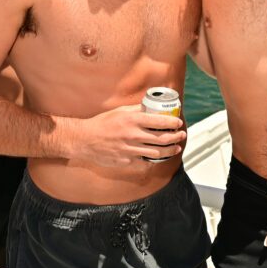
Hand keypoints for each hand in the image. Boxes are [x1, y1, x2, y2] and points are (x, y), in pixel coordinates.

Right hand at [70, 104, 185, 166]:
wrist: (84, 140)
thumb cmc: (102, 123)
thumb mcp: (120, 111)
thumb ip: (137, 109)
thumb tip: (152, 106)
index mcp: (132, 120)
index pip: (159, 121)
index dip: (173, 122)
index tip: (178, 122)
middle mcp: (133, 135)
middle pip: (162, 138)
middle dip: (176, 137)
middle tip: (182, 135)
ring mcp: (130, 150)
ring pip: (157, 152)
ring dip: (169, 150)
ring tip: (176, 147)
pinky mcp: (126, 161)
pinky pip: (144, 160)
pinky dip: (154, 158)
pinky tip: (159, 156)